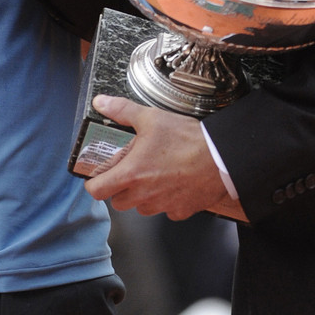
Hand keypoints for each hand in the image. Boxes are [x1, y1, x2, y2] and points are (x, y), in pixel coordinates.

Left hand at [84, 95, 230, 219]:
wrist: (221, 157)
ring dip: (142, 194)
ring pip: (141, 207)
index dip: (94, 183)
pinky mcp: (180, 211)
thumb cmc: (186, 139)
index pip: (97, 191)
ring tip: (155, 173)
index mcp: (131, 174)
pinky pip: (165, 210)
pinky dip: (166, 199)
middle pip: (118, 201)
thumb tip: (101, 103)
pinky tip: (174, 181)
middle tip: (131, 168)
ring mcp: (162, 206)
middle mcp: (143, 195)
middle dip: (120, 187)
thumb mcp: (151, 118)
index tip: (99, 175)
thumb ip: (122, 111)